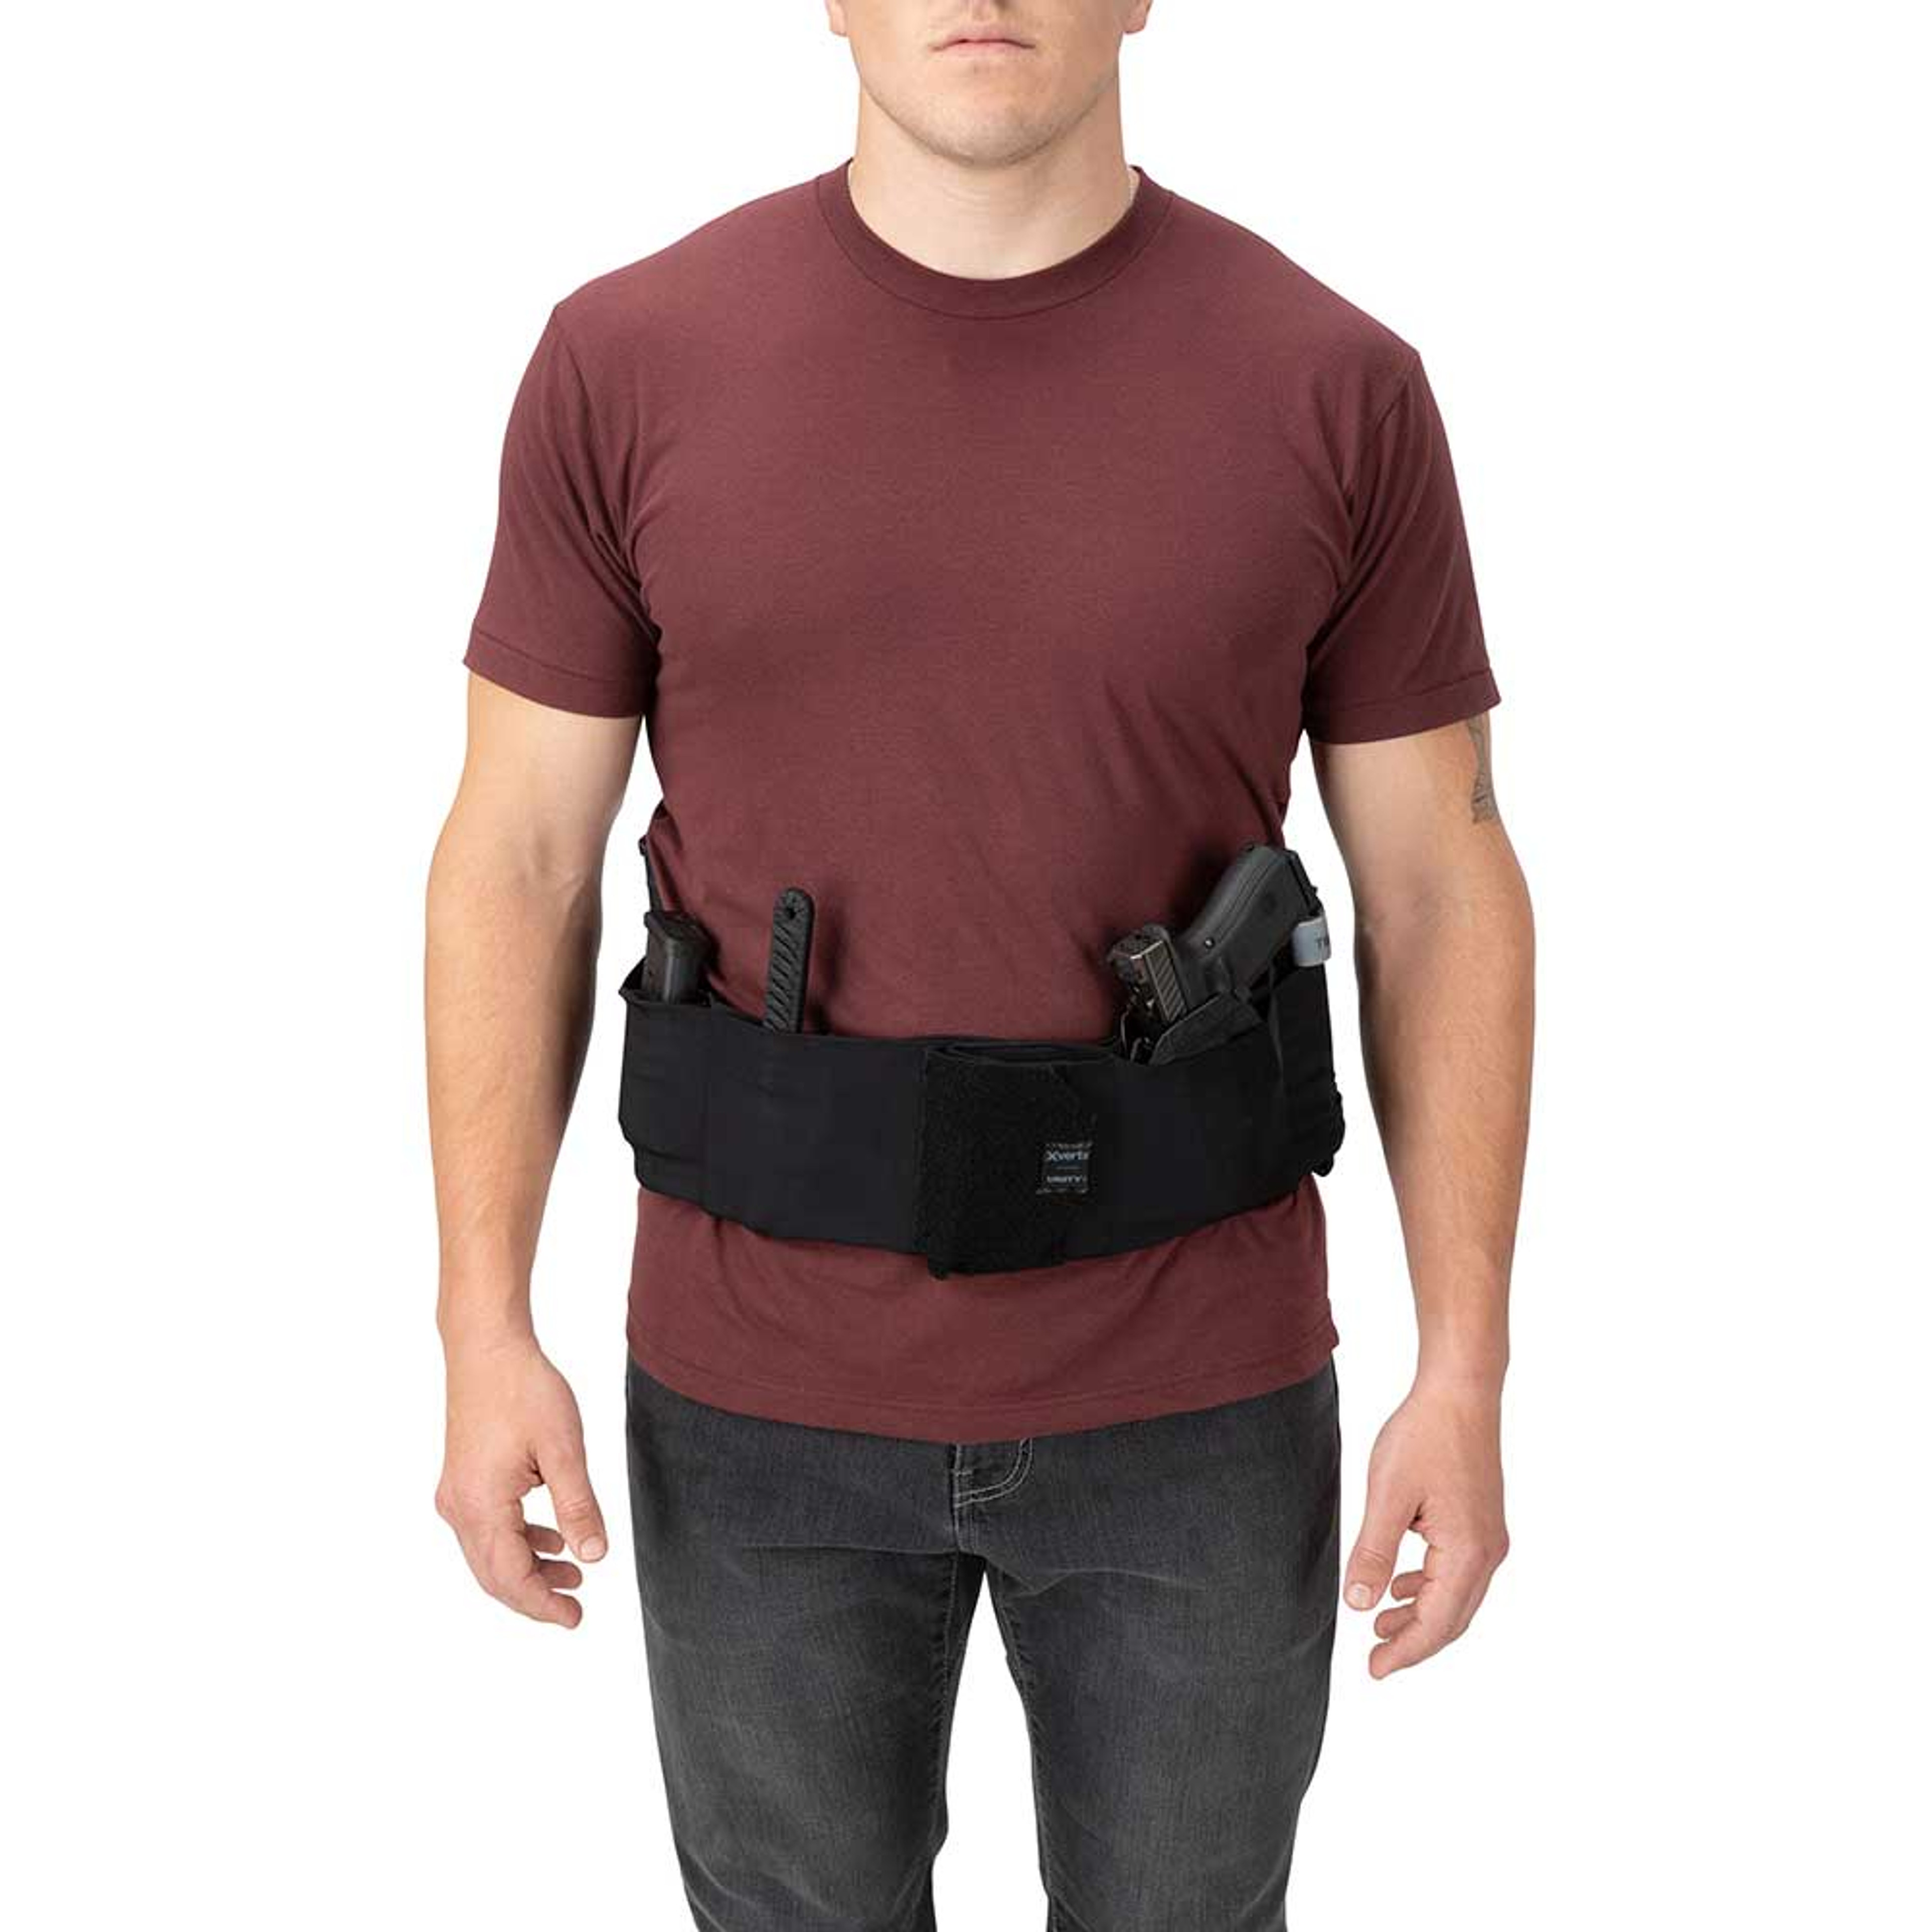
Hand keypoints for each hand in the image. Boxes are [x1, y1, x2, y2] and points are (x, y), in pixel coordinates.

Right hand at [435, 1336, 608, 1627]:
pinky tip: (549, 1539)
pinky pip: (488, 1527)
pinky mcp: (462, 1478)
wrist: (486, 1346)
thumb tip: (594, 1558)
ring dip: (529, 1568)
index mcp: (480, 1506)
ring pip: (490, 1552)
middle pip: (494, 1573)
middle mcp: (458, 1507)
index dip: (542, 1604)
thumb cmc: (524, 1389)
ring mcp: (456, 1493)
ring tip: (573, 1574)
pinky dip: (519, 1541)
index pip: (510, 1578)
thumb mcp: (563, 1450)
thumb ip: (578, 1507)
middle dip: (535, 1595)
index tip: (575, 1619)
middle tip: (575, 1609)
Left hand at [1343, 1375, 1508, 1677]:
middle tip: (1375, 1661)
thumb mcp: (1388, 1495)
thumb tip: (1359, 1604)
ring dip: (1421, 1616)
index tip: (1374, 1671)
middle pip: (1452, 1618)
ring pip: (1456, 1597)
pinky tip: (1403, 1585)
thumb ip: (1374, 1553)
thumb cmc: (1425, 1436)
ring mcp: (1489, 1537)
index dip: (1405, 1651)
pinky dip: (1430, 1587)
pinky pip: (1458, 1571)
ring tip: (1381, 1625)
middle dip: (1413, 1642)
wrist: (1461, 1391)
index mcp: (1468, 1553)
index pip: (1437, 1623)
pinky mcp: (1482, 1521)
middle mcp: (1488, 1552)